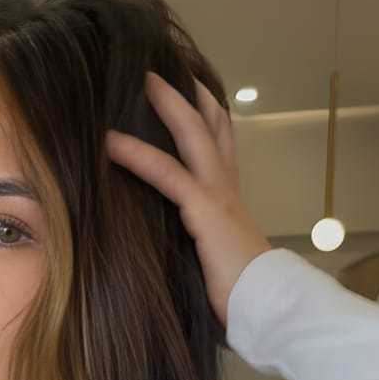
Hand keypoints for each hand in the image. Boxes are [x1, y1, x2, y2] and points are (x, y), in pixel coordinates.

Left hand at [104, 70, 272, 329]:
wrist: (267, 308)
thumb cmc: (241, 297)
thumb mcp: (213, 265)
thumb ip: (196, 250)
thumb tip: (173, 256)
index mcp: (229, 204)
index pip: (220, 150)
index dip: (208, 119)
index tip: (192, 98)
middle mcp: (227, 191)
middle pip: (212, 128)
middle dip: (190, 96)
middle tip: (163, 70)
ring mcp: (218, 195)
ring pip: (194, 136)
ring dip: (168, 105)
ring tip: (142, 80)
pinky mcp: (205, 210)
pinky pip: (167, 173)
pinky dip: (137, 155)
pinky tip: (111, 141)